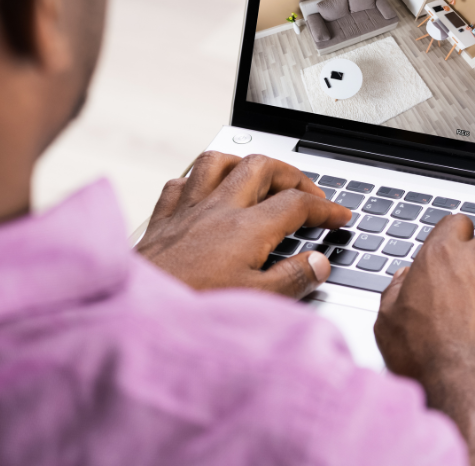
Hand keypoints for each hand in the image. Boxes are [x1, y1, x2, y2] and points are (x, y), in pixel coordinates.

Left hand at [136, 151, 351, 298]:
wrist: (133, 312)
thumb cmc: (191, 306)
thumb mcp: (255, 302)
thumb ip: (292, 279)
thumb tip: (318, 263)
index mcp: (246, 229)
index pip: (297, 204)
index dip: (326, 208)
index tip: (340, 217)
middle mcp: (217, 209)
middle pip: (262, 167)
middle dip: (291, 174)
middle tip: (307, 194)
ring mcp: (187, 210)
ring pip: (218, 162)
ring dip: (244, 164)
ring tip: (259, 179)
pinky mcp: (162, 219)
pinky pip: (180, 183)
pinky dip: (198, 181)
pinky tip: (203, 193)